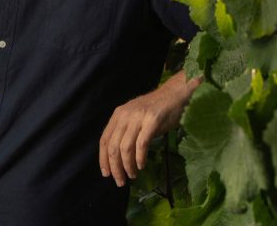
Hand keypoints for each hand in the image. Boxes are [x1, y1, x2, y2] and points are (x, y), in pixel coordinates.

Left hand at [99, 71, 200, 186]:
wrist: (173, 95)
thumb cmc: (154, 110)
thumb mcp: (134, 118)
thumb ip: (125, 132)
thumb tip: (116, 157)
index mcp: (118, 115)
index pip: (104, 140)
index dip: (103, 159)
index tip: (106, 174)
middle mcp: (125, 115)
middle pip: (113, 146)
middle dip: (115, 167)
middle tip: (120, 181)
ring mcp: (138, 117)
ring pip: (125, 148)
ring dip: (127, 166)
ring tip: (132, 175)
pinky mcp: (152, 121)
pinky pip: (141, 144)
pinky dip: (140, 158)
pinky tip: (142, 166)